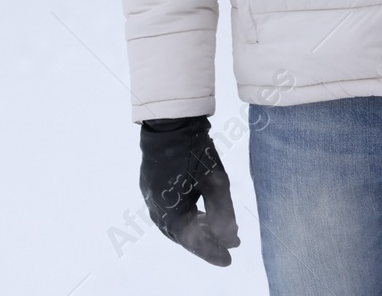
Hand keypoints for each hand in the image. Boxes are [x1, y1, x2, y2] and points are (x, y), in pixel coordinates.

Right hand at [139, 116, 240, 266]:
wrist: (170, 122)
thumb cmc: (195, 150)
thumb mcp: (215, 180)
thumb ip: (222, 211)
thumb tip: (230, 238)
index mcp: (170, 211)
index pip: (193, 241)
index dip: (211, 252)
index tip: (229, 259)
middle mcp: (156, 208)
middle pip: (182, 235)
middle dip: (205, 243)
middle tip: (227, 247)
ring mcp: (151, 197)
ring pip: (174, 225)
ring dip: (195, 231)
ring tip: (217, 232)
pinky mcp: (151, 185)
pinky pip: (169, 212)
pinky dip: (186, 218)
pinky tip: (199, 215)